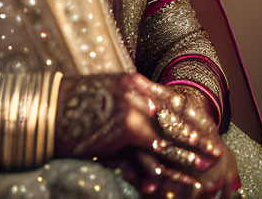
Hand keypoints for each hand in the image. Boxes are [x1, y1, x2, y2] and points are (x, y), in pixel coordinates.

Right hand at [53, 73, 221, 194]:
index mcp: (130, 81)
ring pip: (170, 137)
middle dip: (196, 137)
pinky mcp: (125, 129)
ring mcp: (132, 109)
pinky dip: (170, 167)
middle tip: (215, 152)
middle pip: (174, 117)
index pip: (168, 99)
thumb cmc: (68, 104)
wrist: (46, 109)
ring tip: (207, 168)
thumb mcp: (101, 93)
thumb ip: (123, 99)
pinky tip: (180, 180)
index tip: (204, 127)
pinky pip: (154, 152)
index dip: (188, 116)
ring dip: (190, 156)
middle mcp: (135, 92)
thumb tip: (138, 108)